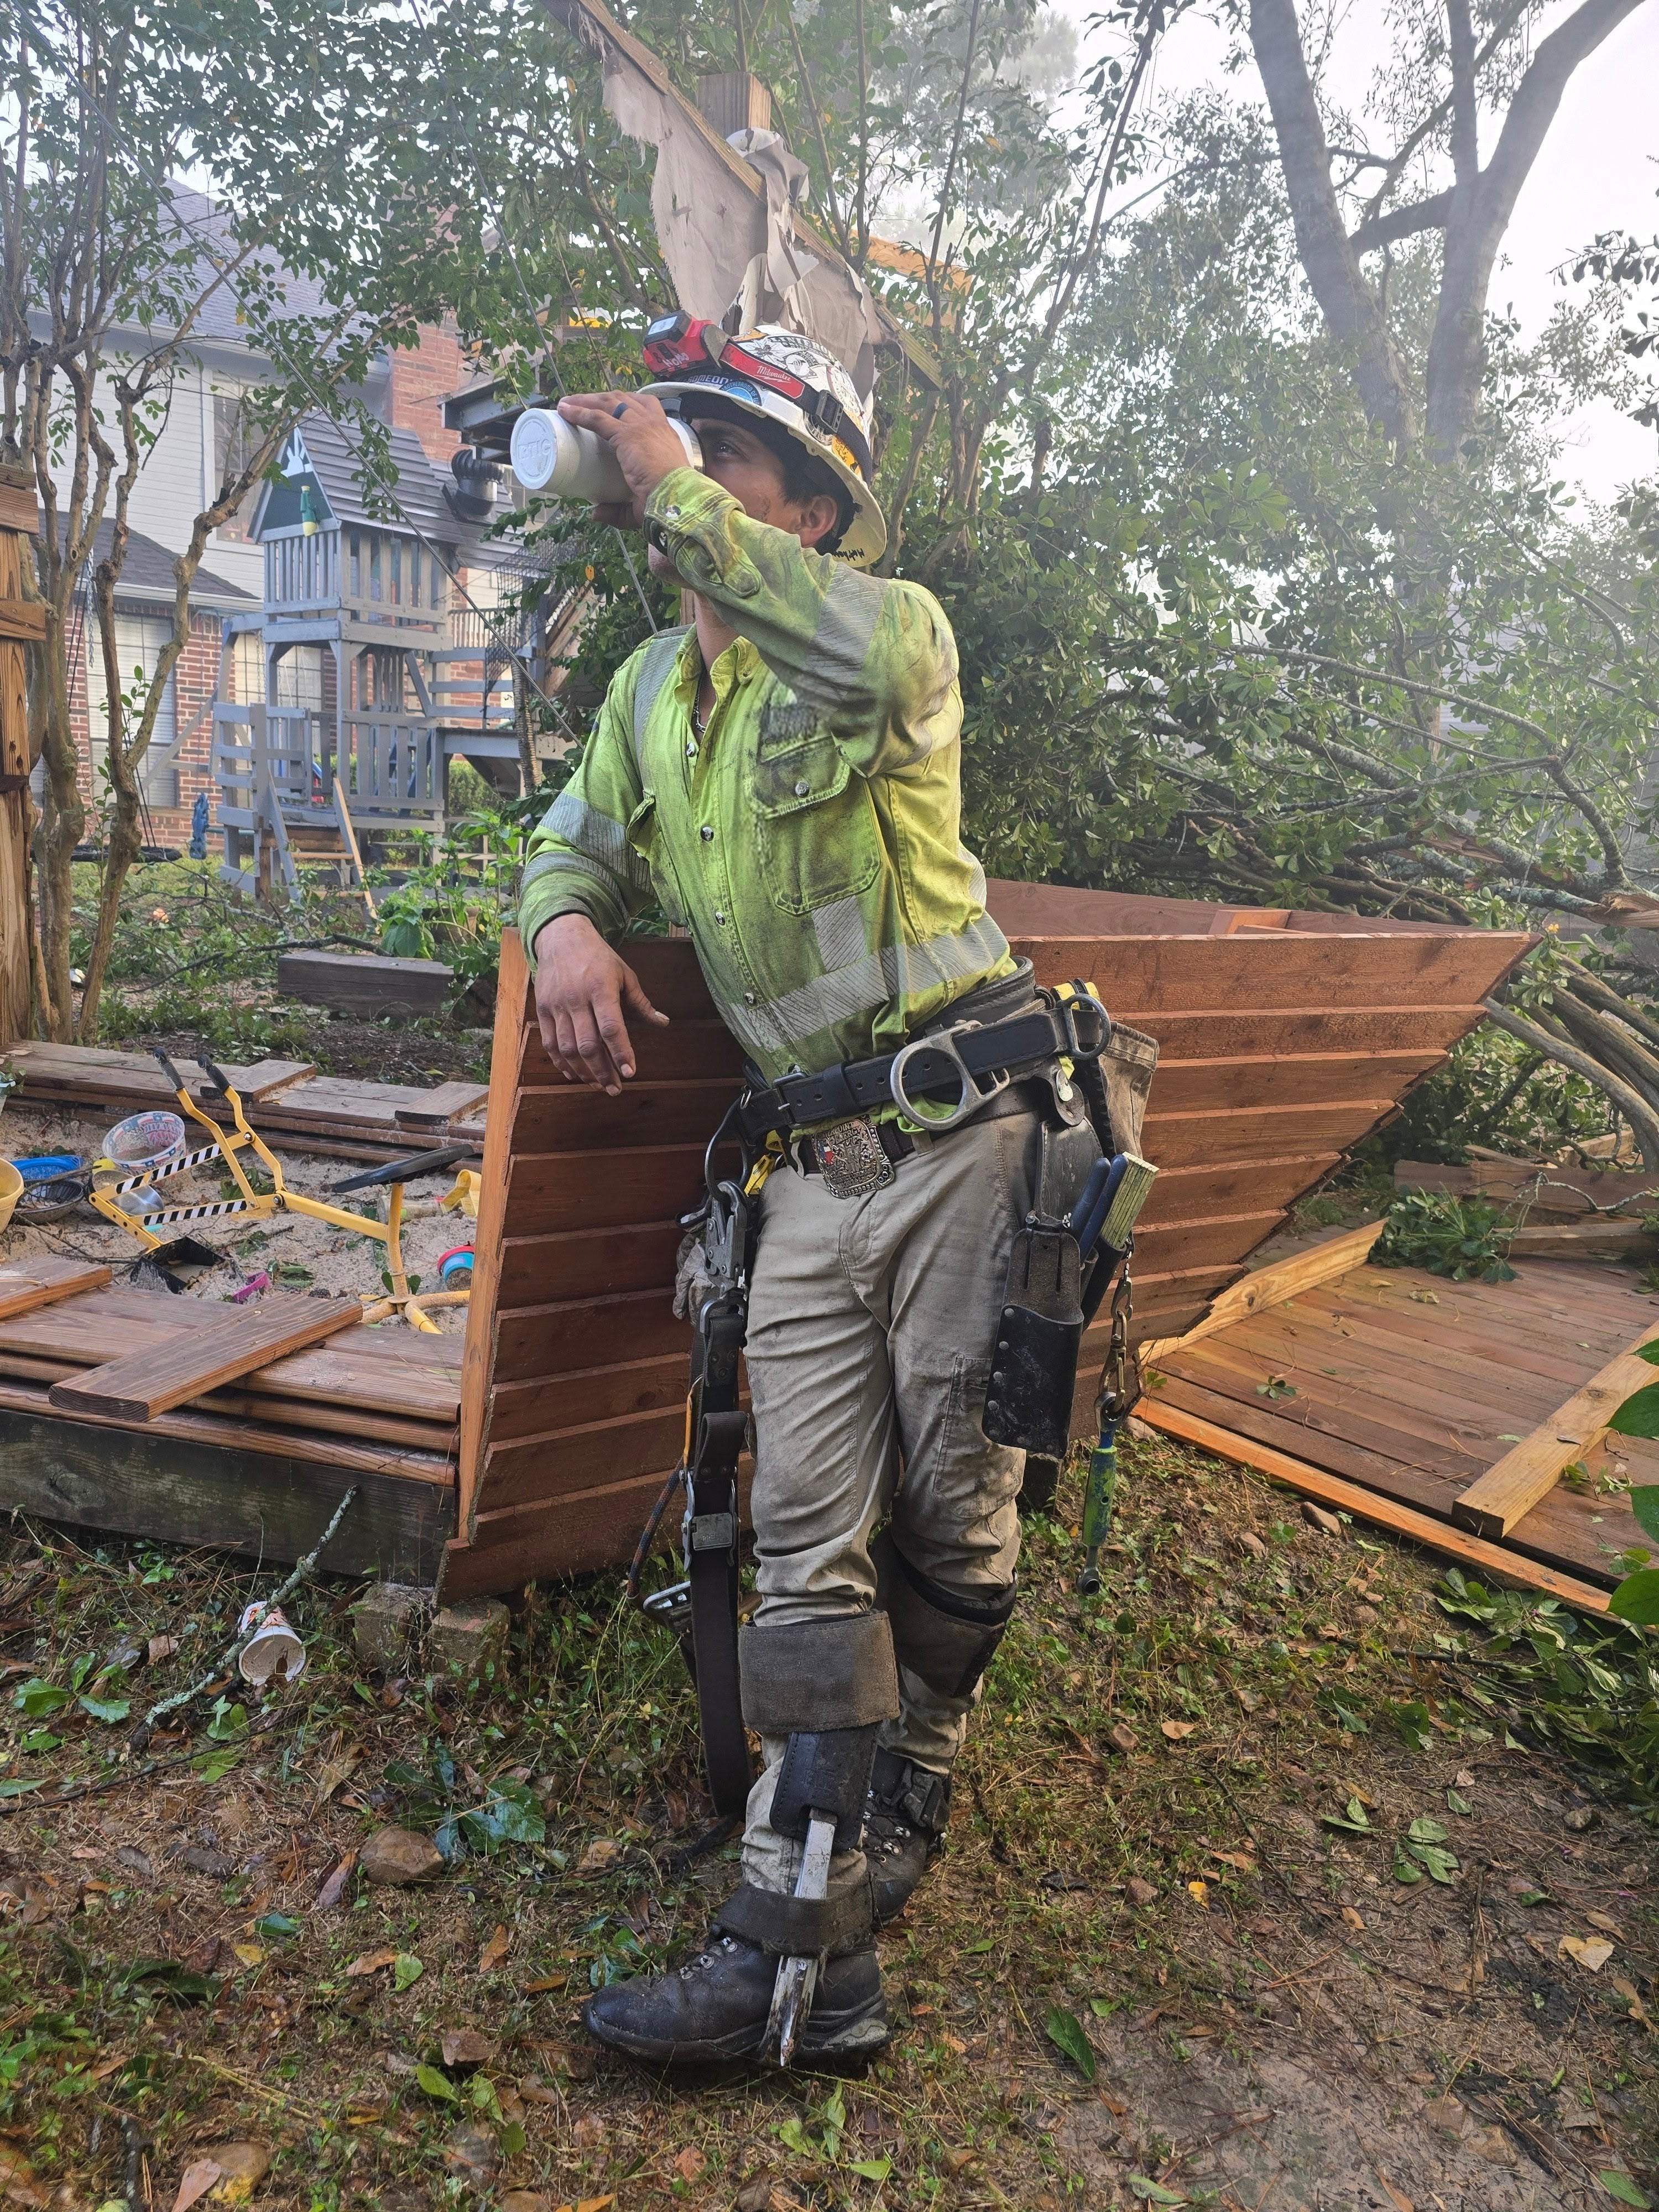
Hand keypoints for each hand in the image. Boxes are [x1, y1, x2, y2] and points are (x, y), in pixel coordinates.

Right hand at [532, 913, 669, 1093]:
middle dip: (603, 1071)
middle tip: (615, 1089)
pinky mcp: (542, 1009)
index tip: (630, 1072)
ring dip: (583, 1071)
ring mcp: (556, 1005)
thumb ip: (641, 1002)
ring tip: (599, 1085)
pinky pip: (550, 1043)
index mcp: (601, 988)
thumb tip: (663, 1023)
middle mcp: (576, 998)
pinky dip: (561, 1063)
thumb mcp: (625, 974)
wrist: (561, 937)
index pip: (611, 1027)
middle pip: (588, 1044)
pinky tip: (575, 1074)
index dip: (621, 1052)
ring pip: (567, 1048)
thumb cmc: (598, 957)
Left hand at [557, 389, 688, 529]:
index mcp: (665, 435)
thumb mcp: (642, 503)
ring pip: (608, 403)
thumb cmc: (667, 503)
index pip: (645, 407)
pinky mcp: (627, 434)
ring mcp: (641, 427)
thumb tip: (596, 514)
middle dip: (600, 397)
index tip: (608, 406)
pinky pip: (598, 418)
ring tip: (567, 404)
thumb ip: (619, 510)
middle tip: (580, 402)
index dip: (625, 403)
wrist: (679, 498)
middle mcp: (654, 425)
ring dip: (585, 401)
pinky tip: (565, 412)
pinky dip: (580, 413)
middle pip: (623, 399)